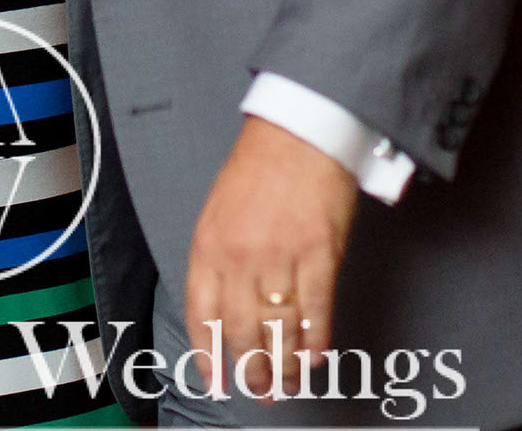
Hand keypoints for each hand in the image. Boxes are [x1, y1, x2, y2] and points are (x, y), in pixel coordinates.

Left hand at [185, 116, 357, 399]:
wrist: (300, 132)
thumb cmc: (260, 168)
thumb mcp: (219, 211)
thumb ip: (218, 259)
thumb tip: (225, 310)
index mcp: (209, 245)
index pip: (201, 315)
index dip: (208, 355)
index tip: (217, 380)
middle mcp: (240, 257)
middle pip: (242, 332)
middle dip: (252, 369)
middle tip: (263, 389)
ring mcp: (280, 257)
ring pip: (279, 330)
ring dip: (286, 364)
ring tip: (290, 381)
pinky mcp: (319, 254)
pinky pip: (315, 312)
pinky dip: (316, 341)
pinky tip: (316, 356)